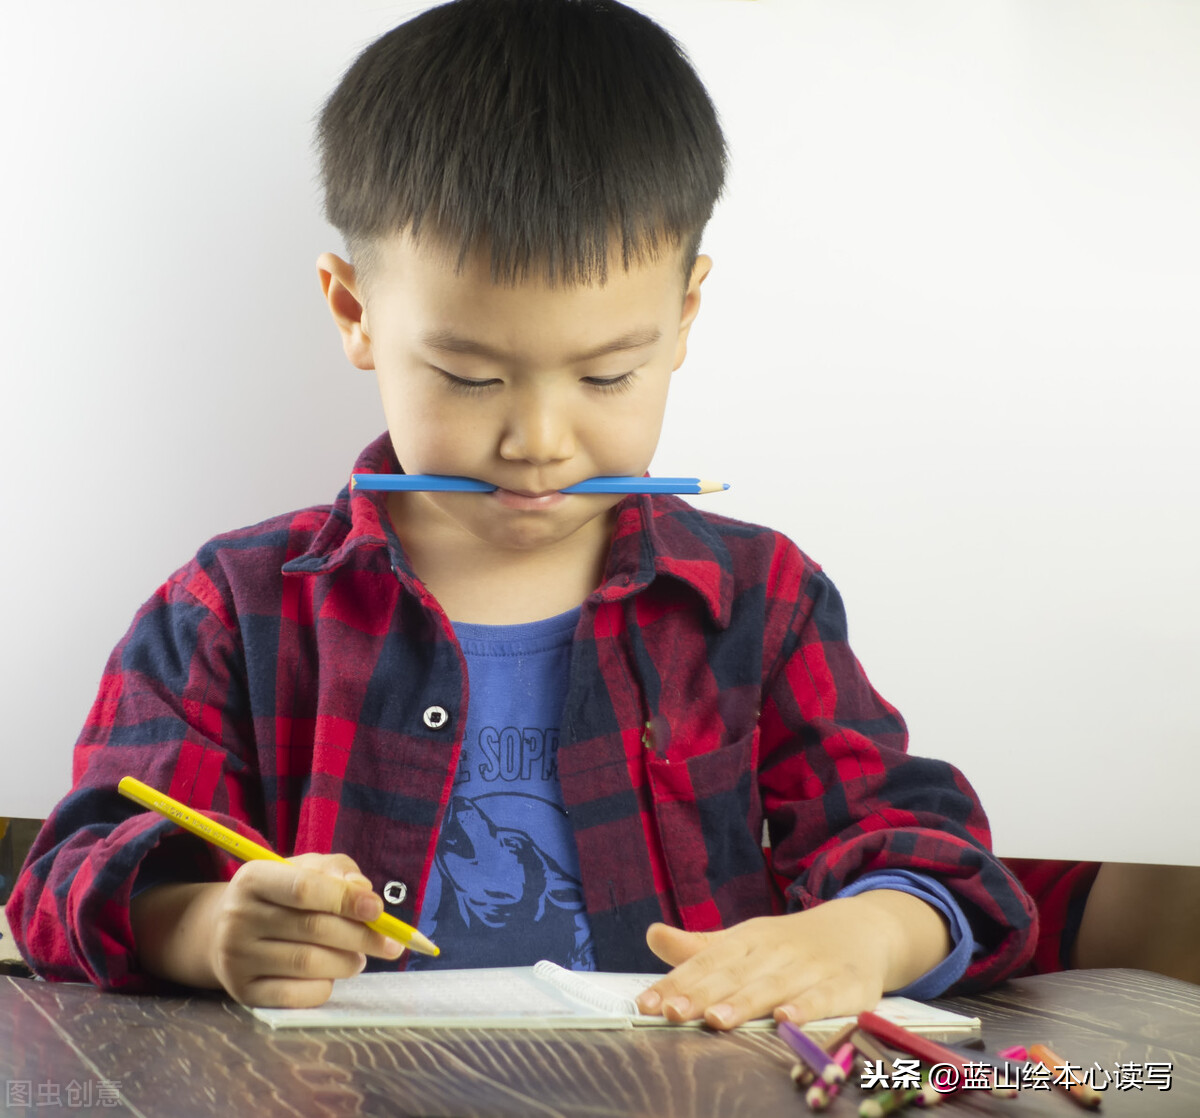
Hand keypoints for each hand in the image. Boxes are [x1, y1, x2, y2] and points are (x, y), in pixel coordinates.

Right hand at [132, 853, 405, 1006]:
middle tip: (390, 944)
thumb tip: (365, 893)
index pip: (305, 889)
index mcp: (253, 878)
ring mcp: (236, 958)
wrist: (224, 931)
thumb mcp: (305, 868)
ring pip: (309, 964)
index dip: (346, 899)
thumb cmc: (280, 894)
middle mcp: (238, 918)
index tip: (378, 909)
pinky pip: (297, 995)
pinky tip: (331, 975)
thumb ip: (339, 871)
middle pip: (313, 929)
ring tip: (359, 957)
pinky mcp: (242, 993)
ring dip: (347, 962)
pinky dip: (326, 986)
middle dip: (361, 937)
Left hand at [634, 891, 950, 1029]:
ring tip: (716, 1020)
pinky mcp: (845, 985)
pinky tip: (786, 1020)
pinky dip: (806, 1008)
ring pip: (773, 986)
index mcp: (746, 940)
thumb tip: (651, 934)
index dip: (677, 983)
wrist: (859, 930)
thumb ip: (699, 948)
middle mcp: (774, 951)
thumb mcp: (743, 942)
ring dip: (744, 1003)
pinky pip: (824, 998)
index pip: (706, 962)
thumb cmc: (787, 946)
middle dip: (702, 995)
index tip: (647, 1004)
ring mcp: (810, 967)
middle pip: (734, 975)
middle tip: (672, 1014)